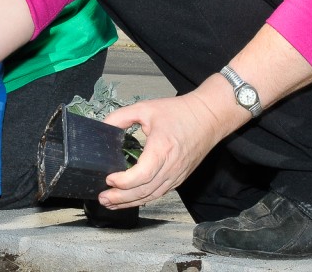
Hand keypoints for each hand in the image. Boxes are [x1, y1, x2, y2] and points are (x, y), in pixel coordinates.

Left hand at [98, 94, 223, 208]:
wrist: (208, 117)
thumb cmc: (179, 112)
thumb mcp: (145, 108)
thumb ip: (121, 117)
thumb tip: (102, 127)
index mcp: (162, 149)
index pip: (142, 175)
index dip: (124, 181)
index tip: (108, 178)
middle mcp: (171, 167)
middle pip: (144, 190)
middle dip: (121, 198)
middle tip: (102, 198)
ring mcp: (177, 175)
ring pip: (152, 196)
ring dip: (130, 202)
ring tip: (111, 203)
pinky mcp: (179, 178)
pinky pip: (159, 193)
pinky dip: (143, 199)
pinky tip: (130, 199)